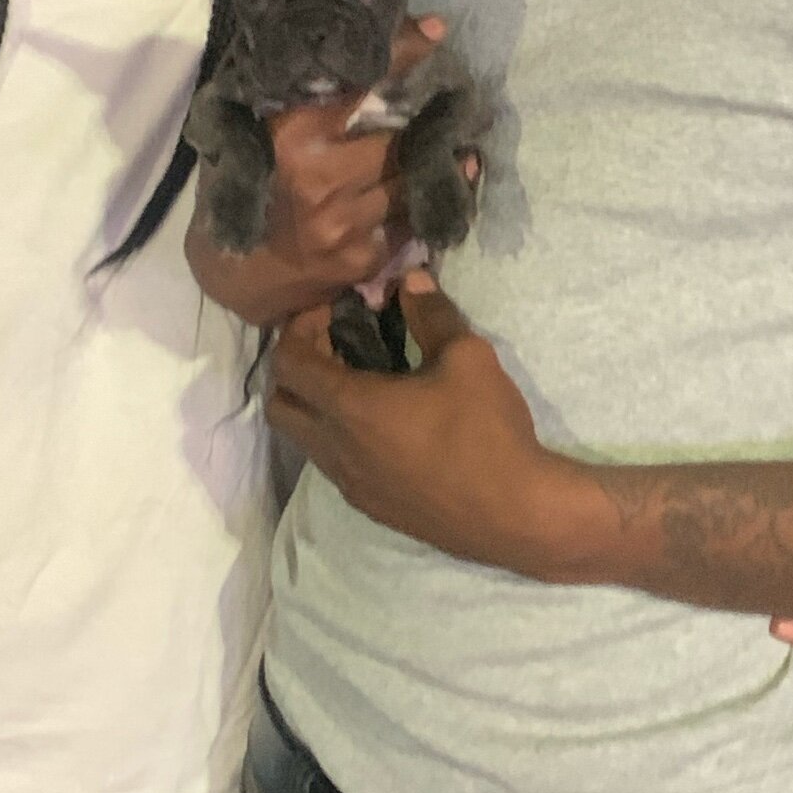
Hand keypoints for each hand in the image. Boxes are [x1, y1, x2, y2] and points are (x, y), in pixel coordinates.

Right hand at [262, 15, 447, 293]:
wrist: (234, 276)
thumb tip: (343, 53)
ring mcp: (344, 223)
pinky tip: (441, 184)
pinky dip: (426, 201)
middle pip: (400, 138)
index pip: (358, 85)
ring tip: (456, 141)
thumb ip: (292, 101)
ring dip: (436, 160)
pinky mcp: (362, 258)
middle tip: (452, 100)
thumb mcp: (252, 136)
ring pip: (412, 181)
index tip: (436, 30)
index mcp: (290, 138)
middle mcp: (321, 180)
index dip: (401, 56)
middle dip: (428, 119)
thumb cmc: (243, 190)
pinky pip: (411, 222)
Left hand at [267, 272, 564, 572]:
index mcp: (350, 408)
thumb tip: (411, 279)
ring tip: (360, 382)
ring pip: (303, 439)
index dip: (299, 329)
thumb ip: (431, 314)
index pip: (288, 362)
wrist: (513, 513)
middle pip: (279, 404)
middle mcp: (335, 449)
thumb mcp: (467, 357)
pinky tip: (384, 426)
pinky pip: (332, 464)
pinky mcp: (369, 506)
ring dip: (315, 405)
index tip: (331, 311)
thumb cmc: (486, 431)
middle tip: (334, 346)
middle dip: (295, 368)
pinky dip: (337, 436)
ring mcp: (349, 483)